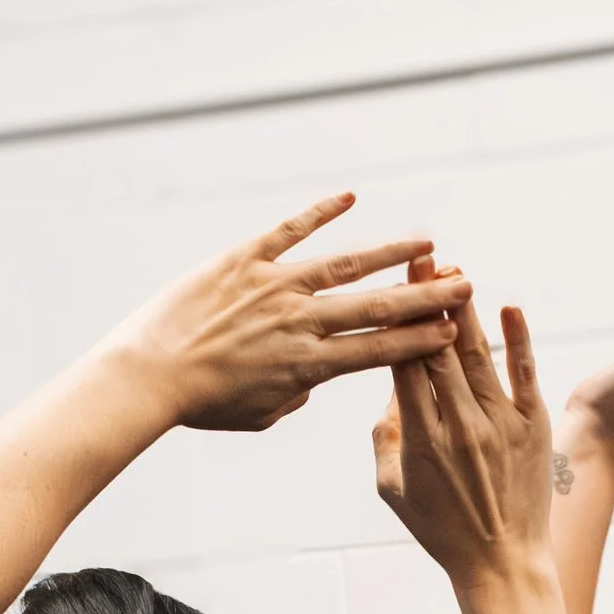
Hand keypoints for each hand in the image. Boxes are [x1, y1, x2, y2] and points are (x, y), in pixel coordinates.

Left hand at [115, 191, 468, 435]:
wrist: (150, 373)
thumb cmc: (203, 404)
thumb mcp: (259, 415)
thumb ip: (295, 395)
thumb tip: (311, 381)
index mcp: (306, 367)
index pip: (377, 352)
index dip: (418, 342)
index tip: (453, 333)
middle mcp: (299, 322)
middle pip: (375, 307)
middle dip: (424, 296)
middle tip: (463, 284)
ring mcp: (273, 286)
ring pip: (344, 265)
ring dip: (389, 253)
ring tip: (425, 243)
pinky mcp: (244, 259)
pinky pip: (290, 230)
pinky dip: (321, 212)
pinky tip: (351, 198)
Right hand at [373, 296, 554, 592]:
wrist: (501, 564)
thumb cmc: (441, 529)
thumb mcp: (393, 489)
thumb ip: (383, 436)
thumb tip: (387, 386)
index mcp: (421, 439)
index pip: (406, 365)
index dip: (400, 321)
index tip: (394, 286)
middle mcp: (460, 427)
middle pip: (439, 351)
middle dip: (430, 301)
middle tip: (424, 258)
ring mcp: (500, 426)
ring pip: (478, 355)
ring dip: (466, 310)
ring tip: (457, 271)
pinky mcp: (533, 429)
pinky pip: (525, 375)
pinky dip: (518, 341)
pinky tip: (509, 308)